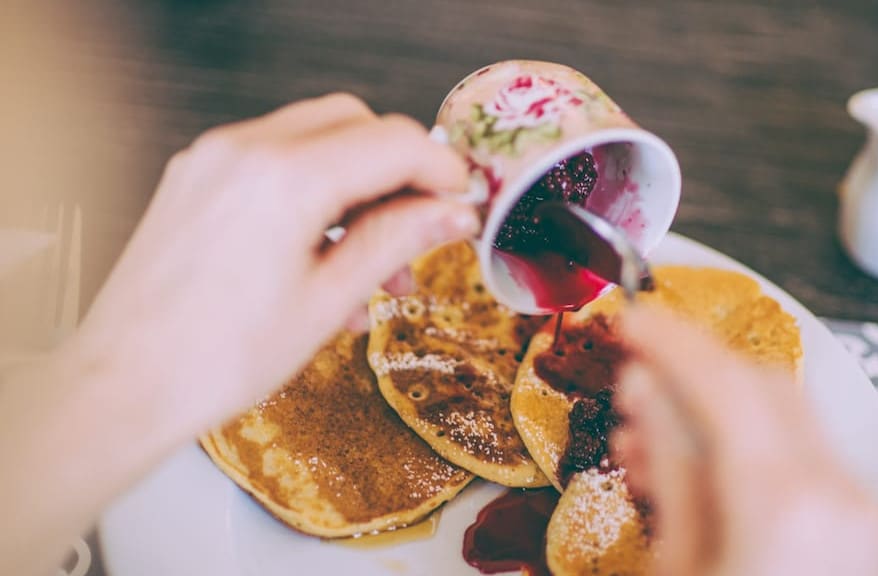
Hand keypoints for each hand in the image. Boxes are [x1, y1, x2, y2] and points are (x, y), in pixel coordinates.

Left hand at [67, 93, 479, 446]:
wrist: (125, 384)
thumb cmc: (215, 358)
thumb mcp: (327, 301)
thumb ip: (396, 243)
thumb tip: (450, 215)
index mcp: (285, 179)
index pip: (392, 142)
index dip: (441, 170)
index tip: (462, 201)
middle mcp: (245, 151)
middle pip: (355, 124)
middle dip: (399, 171)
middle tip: (422, 227)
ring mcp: (214, 159)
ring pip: (315, 139)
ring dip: (358, 187)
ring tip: (376, 264)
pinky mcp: (197, 177)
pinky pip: (274, 163)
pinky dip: (314, 193)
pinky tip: (328, 256)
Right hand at [611, 306, 877, 575]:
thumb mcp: (677, 562)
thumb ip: (668, 467)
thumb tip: (647, 387)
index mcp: (784, 502)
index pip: (726, 382)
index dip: (670, 340)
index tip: (631, 318)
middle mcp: (836, 493)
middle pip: (761, 384)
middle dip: (694, 364)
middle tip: (636, 364)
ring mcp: (858, 508)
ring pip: (784, 413)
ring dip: (717, 402)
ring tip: (649, 423)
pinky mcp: (860, 523)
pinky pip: (802, 454)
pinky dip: (747, 441)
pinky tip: (696, 459)